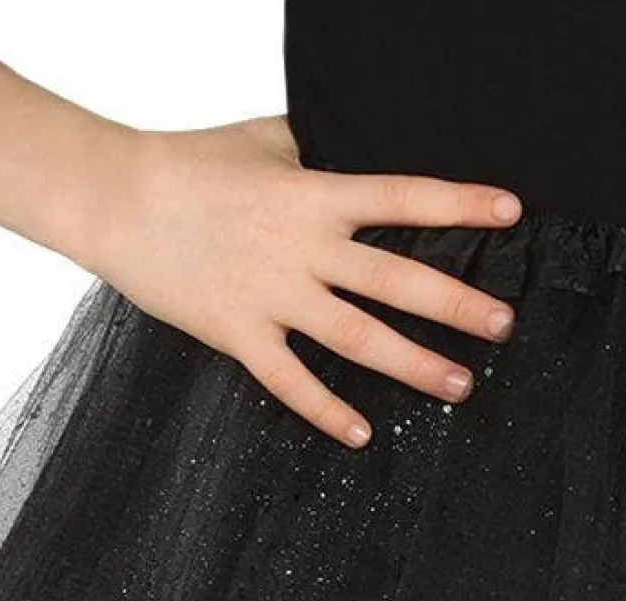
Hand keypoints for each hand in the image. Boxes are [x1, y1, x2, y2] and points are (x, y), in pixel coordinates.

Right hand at [84, 115, 523, 448]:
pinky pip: (291, 381)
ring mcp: (272, 294)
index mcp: (314, 194)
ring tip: (462, 386)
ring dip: (415, 365)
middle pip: (397, 280)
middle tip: (505, 325)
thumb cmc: (190, 165)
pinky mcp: (239, 333)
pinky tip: (364, 434)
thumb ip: (320, 154)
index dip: (460, 203)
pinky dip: (326, 411)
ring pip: (358, 337)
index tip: (512, 212)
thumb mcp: (267, 142)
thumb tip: (363, 150)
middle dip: (457, 304)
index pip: (404, 196)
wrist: (112, 198)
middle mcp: (302, 247)